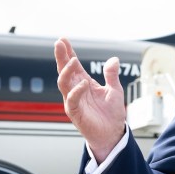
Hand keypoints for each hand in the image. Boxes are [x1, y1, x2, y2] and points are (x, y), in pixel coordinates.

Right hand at [55, 38, 126, 161]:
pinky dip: (76, 91)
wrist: (112, 134)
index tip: (63, 39)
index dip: (68, 52)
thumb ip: (112, 75)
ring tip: (73, 60)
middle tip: (59, 44)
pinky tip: (84, 83)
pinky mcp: (75, 113)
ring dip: (67, 71)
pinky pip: (72, 100)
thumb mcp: (115, 90)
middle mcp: (76, 90)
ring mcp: (73, 101)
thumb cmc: (112, 113)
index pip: (74, 65)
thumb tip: (113, 59)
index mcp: (84, 82)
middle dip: (61, 57)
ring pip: (64, 84)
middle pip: (65, 71)